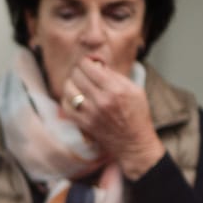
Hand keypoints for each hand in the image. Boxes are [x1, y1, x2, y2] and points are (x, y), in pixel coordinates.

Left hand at [62, 56, 164, 177]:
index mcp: (115, 89)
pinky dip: (67, 98)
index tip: (89, 63)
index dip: (86, 61)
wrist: (133, 141)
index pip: (89, 66)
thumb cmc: (137, 114)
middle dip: (78, 70)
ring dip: (71, 83)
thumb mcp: (134, 89)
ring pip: (68, 89)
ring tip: (77, 83)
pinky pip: (66, 106)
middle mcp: (101, 100)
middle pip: (77, 75)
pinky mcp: (83, 123)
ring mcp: (90, 113)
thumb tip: (97, 63)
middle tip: (83, 72)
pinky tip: (75, 97)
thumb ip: (115, 75)